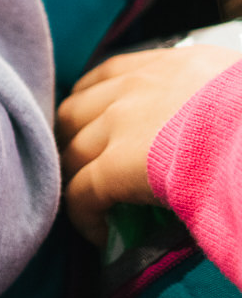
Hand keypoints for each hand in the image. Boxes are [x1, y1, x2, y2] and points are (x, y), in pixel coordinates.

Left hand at [56, 45, 241, 243]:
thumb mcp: (238, 83)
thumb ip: (212, 90)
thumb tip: (215, 111)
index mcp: (169, 64)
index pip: (108, 75)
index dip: (92, 103)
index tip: (94, 124)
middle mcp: (135, 87)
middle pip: (74, 112)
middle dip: (71, 139)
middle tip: (83, 167)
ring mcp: (120, 125)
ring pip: (72, 153)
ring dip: (74, 178)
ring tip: (90, 203)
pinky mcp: (115, 167)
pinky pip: (80, 193)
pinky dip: (83, 215)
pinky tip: (98, 233)